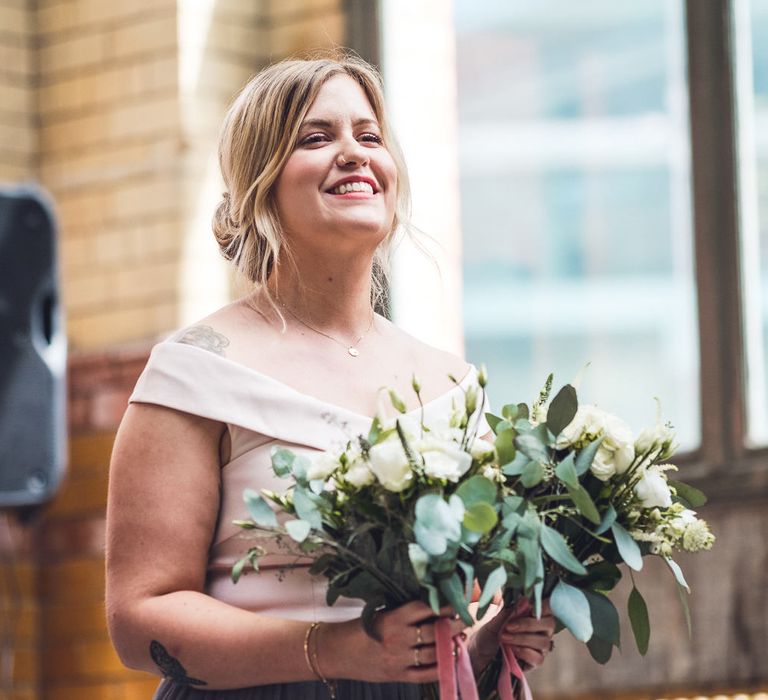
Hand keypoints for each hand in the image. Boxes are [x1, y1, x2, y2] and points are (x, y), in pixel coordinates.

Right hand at [326, 601, 468, 683]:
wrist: (336, 652)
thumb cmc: (358, 628)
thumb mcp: (379, 614)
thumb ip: (403, 612)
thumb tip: (433, 605)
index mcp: (391, 619)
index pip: (424, 608)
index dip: (443, 604)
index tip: (457, 600)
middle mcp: (397, 639)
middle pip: (434, 631)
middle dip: (454, 624)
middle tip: (466, 618)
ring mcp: (398, 660)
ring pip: (434, 652)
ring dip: (451, 644)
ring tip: (461, 636)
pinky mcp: (397, 676)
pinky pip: (426, 674)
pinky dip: (441, 667)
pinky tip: (451, 658)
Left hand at [469, 599, 555, 673]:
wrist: (479, 655)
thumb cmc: (489, 634)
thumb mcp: (495, 621)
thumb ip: (510, 612)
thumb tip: (525, 600)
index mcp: (533, 614)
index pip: (548, 607)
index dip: (543, 606)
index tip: (527, 606)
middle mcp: (541, 630)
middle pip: (550, 624)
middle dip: (528, 624)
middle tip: (508, 626)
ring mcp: (539, 646)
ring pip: (544, 641)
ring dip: (522, 639)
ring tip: (504, 638)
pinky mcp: (535, 662)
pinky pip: (539, 658)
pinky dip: (525, 653)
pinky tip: (512, 650)